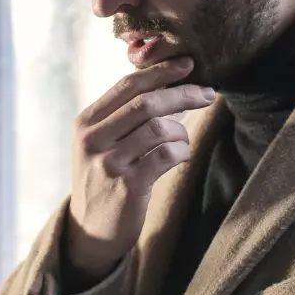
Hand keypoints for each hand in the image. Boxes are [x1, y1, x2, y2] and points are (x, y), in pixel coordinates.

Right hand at [67, 57, 214, 279]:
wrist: (89, 230)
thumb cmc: (104, 179)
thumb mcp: (100, 144)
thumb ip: (123, 116)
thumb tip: (168, 84)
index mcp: (86, 122)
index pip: (127, 85)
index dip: (160, 71)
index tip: (188, 64)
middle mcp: (93, 139)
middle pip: (146, 103)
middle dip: (182, 94)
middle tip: (208, 95)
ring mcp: (109, 163)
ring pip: (159, 128)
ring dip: (181, 132)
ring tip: (182, 141)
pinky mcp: (127, 186)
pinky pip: (167, 156)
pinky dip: (181, 152)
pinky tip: (179, 157)